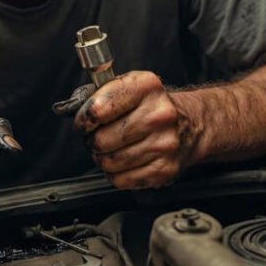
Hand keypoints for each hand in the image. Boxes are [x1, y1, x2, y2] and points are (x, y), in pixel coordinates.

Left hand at [73, 72, 197, 189]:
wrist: (191, 125)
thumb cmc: (152, 106)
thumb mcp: (131, 85)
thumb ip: (101, 93)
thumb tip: (75, 110)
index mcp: (147, 87)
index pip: (99, 109)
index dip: (84, 118)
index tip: (83, 121)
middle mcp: (159, 115)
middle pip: (102, 139)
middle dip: (91, 141)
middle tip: (96, 137)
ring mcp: (164, 144)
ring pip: (109, 162)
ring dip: (102, 158)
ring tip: (110, 149)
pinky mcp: (164, 170)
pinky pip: (121, 180)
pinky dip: (115, 174)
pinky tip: (123, 161)